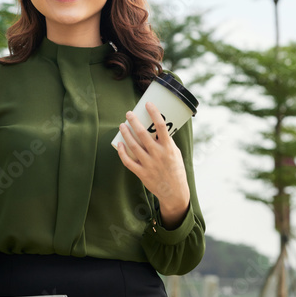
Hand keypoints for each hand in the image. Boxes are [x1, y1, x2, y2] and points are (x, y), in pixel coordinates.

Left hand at [117, 101, 189, 216]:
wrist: (174, 192)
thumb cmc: (176, 170)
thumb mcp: (176, 153)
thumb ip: (167, 142)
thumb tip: (157, 127)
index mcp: (168, 148)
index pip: (161, 126)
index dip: (154, 113)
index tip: (148, 104)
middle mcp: (158, 155)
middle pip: (143, 134)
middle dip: (134, 121)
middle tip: (128, 113)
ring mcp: (149, 164)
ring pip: (133, 146)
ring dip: (125, 134)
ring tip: (121, 125)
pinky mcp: (142, 173)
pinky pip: (128, 161)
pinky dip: (121, 152)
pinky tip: (119, 143)